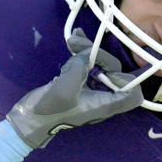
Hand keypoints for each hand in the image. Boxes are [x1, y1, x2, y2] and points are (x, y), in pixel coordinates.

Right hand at [6, 49, 141, 148]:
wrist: (29, 121)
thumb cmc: (49, 110)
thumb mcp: (65, 87)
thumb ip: (80, 66)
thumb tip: (86, 53)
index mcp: (105, 105)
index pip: (133, 95)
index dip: (126, 79)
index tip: (106, 71)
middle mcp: (102, 98)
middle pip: (115, 72)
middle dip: (99, 54)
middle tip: (77, 44)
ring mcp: (91, 91)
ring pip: (101, 67)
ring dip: (88, 50)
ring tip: (72, 40)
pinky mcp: (79, 85)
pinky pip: (88, 66)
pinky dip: (82, 53)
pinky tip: (74, 40)